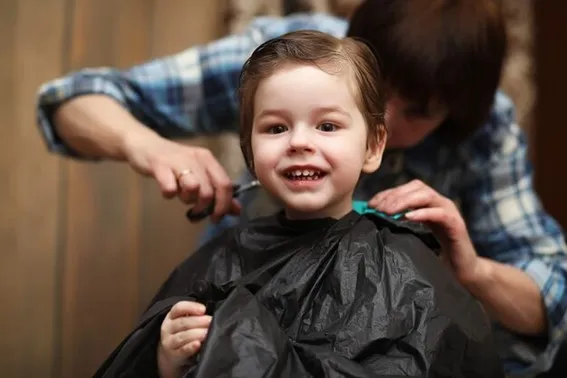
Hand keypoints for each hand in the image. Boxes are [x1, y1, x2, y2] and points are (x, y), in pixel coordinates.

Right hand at [122, 130, 240, 222]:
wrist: (145, 145)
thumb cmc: (175, 164)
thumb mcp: (198, 174)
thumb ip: (217, 191)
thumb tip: (237, 210)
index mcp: (208, 160)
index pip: (226, 184)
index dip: (224, 205)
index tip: (216, 218)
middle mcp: (196, 158)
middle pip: (210, 190)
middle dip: (203, 206)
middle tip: (194, 208)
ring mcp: (178, 161)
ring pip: (193, 187)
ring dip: (187, 199)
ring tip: (180, 195)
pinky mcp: (159, 165)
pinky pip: (170, 187)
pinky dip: (169, 194)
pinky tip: (167, 191)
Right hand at [158, 301, 211, 376]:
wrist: (171, 355)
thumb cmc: (183, 334)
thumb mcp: (186, 322)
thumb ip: (196, 316)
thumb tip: (210, 316)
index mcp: (172, 316)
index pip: (179, 308)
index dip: (192, 307)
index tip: (203, 309)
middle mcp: (168, 328)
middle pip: (183, 322)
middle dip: (199, 321)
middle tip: (210, 322)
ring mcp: (169, 342)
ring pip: (182, 336)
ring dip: (197, 334)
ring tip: (207, 333)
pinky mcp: (173, 355)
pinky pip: (182, 350)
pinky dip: (190, 347)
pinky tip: (198, 344)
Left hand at [368, 180, 481, 284]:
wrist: (461, 271)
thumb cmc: (435, 254)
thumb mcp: (413, 236)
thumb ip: (399, 225)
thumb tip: (373, 220)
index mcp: (428, 204)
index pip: (406, 189)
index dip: (387, 193)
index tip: (371, 205)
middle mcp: (439, 203)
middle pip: (416, 187)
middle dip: (394, 195)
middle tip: (378, 208)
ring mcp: (449, 212)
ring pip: (426, 195)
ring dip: (405, 201)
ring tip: (389, 211)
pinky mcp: (456, 224)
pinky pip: (439, 213)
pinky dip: (422, 212)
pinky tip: (408, 217)